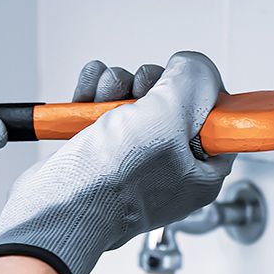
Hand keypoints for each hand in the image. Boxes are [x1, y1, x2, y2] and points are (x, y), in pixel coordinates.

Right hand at [0, 51, 233, 273]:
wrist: (54, 209)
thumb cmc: (112, 183)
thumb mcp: (169, 119)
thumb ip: (193, 82)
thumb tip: (193, 65)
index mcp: (202, 171)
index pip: (218, 119)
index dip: (200, 93)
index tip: (181, 83)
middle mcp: (171, 166)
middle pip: (173, 101)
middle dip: (149, 85)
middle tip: (138, 96)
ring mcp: (134, 159)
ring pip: (135, 99)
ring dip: (116, 87)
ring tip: (102, 100)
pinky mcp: (101, 151)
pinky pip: (104, 107)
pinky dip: (93, 94)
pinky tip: (85, 97)